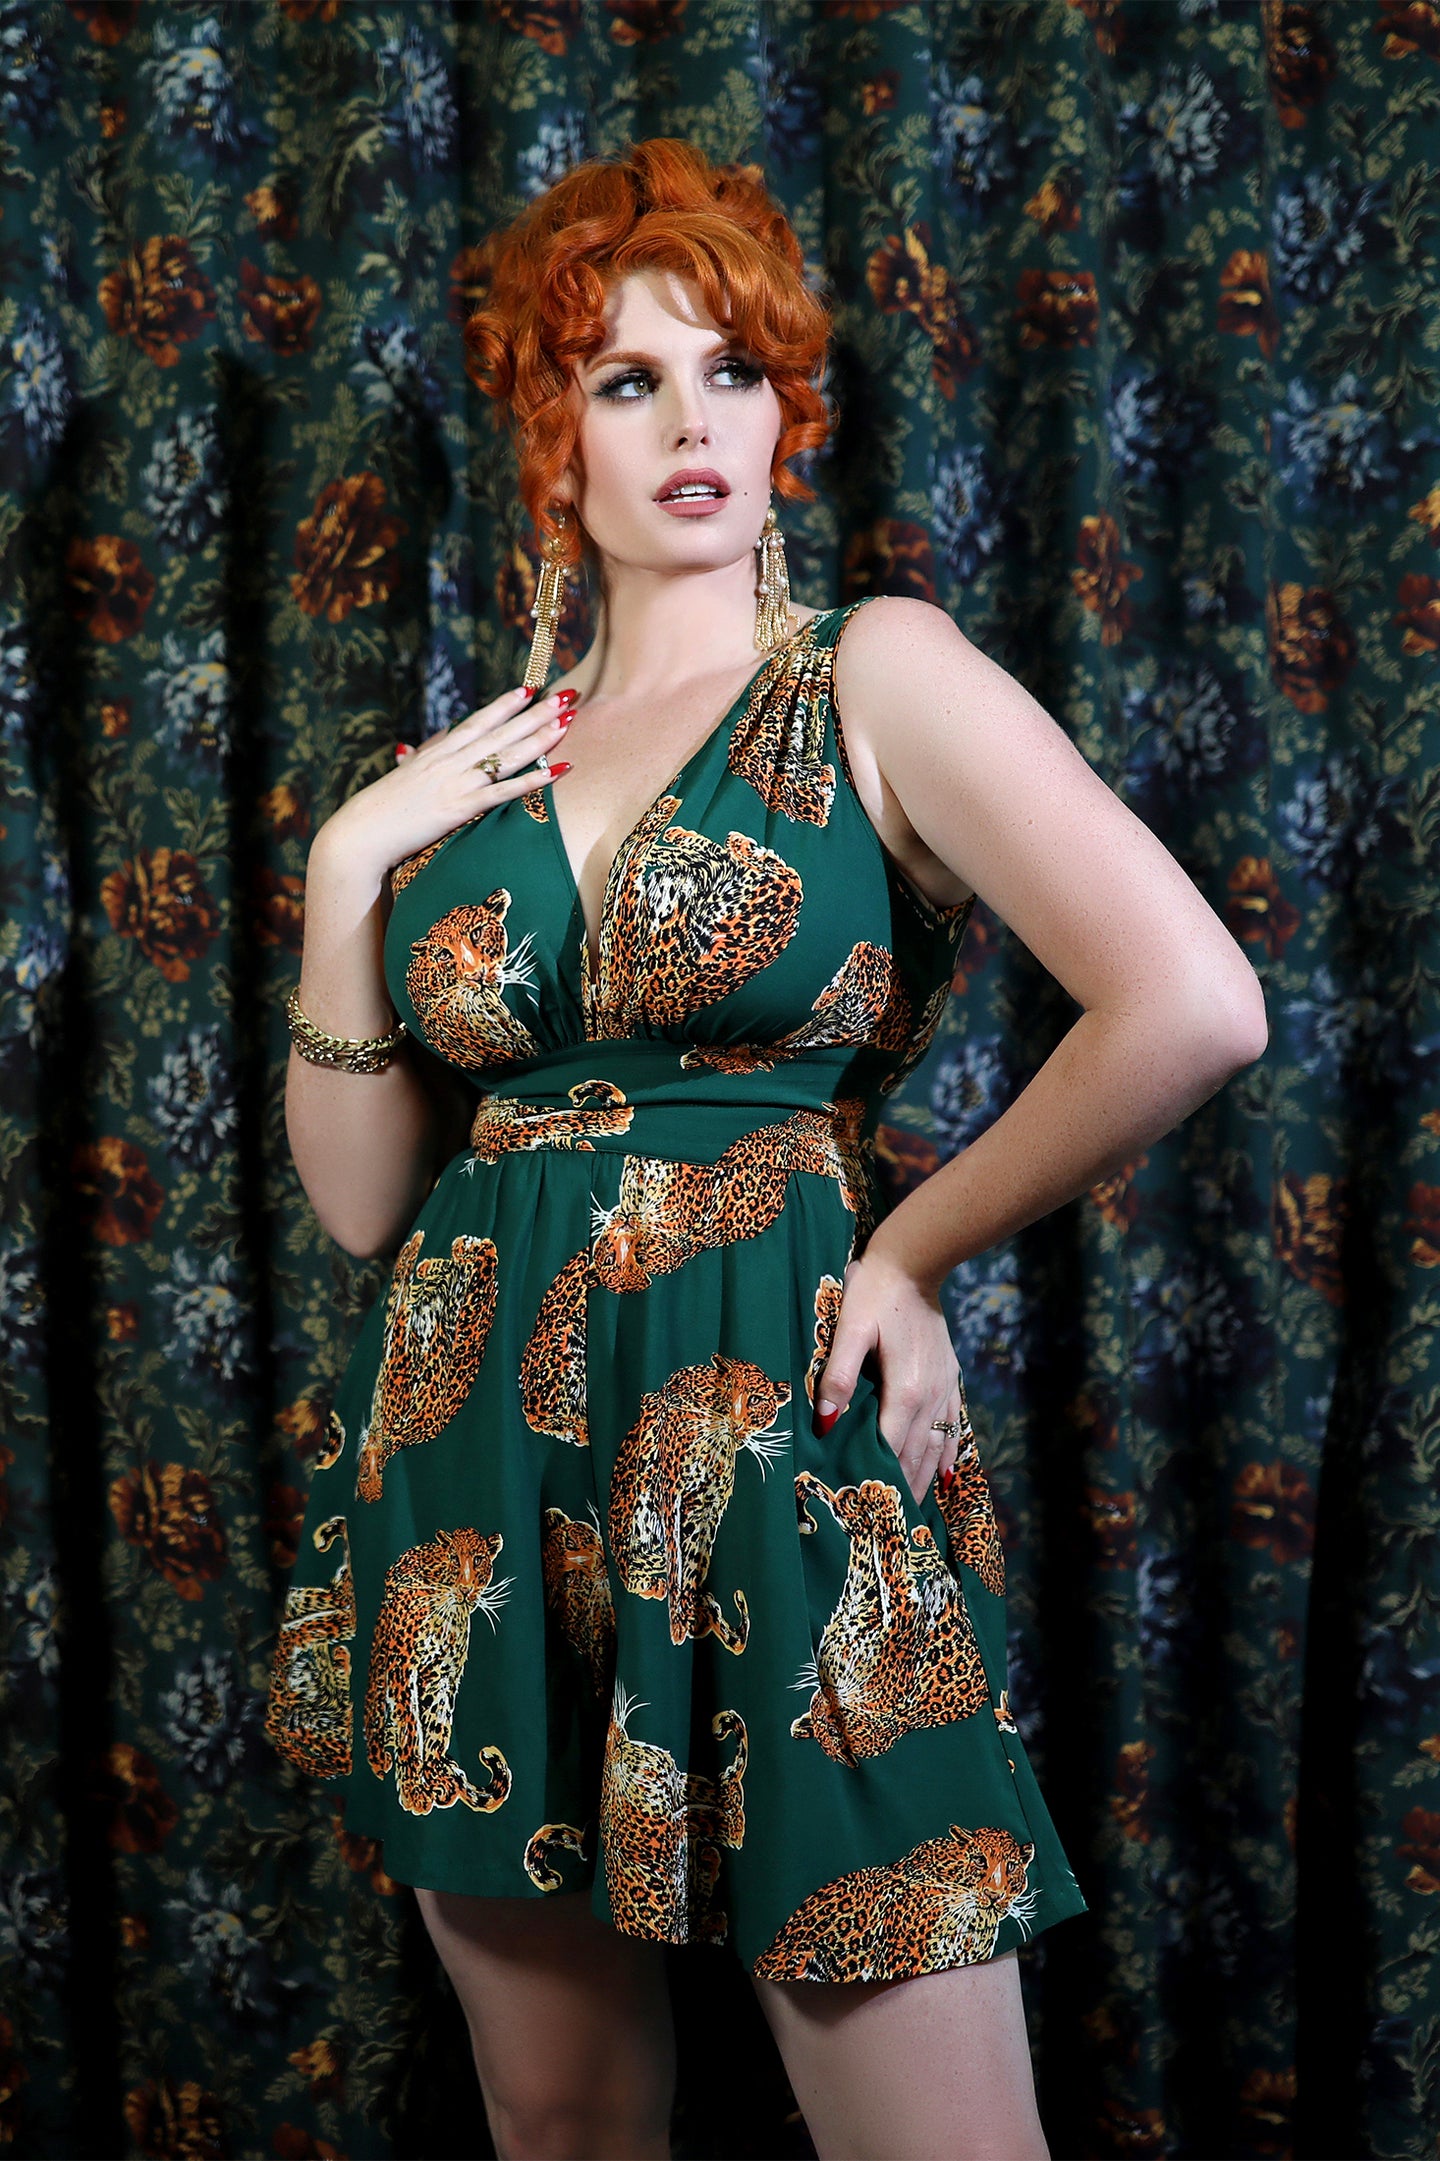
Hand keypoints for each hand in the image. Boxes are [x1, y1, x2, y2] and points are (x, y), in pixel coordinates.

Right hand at [318, 683, 577, 882]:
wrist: (360, 833)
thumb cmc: (379, 810)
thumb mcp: (400, 778)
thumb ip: (414, 761)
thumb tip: (414, 749)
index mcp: (436, 753)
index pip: (477, 722)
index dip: (504, 705)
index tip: (527, 689)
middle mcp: (449, 762)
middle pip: (501, 732)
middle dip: (534, 713)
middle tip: (564, 696)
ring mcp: (456, 783)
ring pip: (507, 755)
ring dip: (540, 737)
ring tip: (566, 721)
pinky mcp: (459, 808)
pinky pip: (504, 791)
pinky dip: (533, 780)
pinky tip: (557, 769)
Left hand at [813, 1249, 963, 1505]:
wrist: (915, 1262)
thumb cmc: (875, 1293)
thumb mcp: (849, 1329)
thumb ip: (838, 1376)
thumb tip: (825, 1423)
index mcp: (906, 1390)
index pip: (890, 1447)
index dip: (877, 1479)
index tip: (865, 1512)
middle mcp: (931, 1396)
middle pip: (916, 1454)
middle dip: (902, 1489)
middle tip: (888, 1528)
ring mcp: (945, 1388)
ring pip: (937, 1446)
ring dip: (925, 1478)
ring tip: (912, 1512)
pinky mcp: (950, 1378)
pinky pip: (953, 1427)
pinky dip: (948, 1454)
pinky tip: (947, 1475)